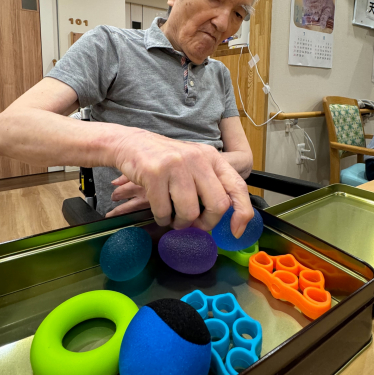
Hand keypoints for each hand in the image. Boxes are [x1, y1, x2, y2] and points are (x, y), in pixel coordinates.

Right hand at [111, 130, 253, 236]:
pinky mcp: (155, 172)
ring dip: (180, 223)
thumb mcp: (194, 164)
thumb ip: (210, 185)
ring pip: (190, 212)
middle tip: (195, 226)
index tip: (236, 231)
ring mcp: (176, 164)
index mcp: (212, 158)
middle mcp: (198, 158)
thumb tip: (225, 218)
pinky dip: (162, 219)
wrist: (131, 143)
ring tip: (173, 218)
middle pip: (217, 204)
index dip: (242, 212)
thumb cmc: (165, 160)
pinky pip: (164, 211)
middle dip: (207, 224)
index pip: (237, 186)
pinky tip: (159, 211)